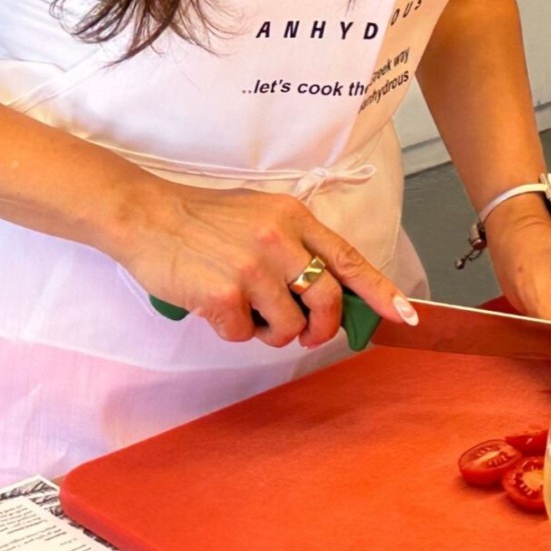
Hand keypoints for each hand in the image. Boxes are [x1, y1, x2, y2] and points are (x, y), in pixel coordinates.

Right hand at [111, 180, 411, 347]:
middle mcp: (280, 241)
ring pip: (289, 326)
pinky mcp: (222, 294)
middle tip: (304, 332)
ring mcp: (252, 268)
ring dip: (271, 331)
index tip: (404, 315)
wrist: (146, 216)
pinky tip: (217, 309)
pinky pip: (246, 335)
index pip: (349, 259)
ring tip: (248, 311)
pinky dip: (234, 332)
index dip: (380, 291)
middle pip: (328, 301)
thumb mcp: (263, 215)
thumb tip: (330, 289)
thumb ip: (297, 245)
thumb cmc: (205, 219)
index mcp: (295, 219)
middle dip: (322, 328)